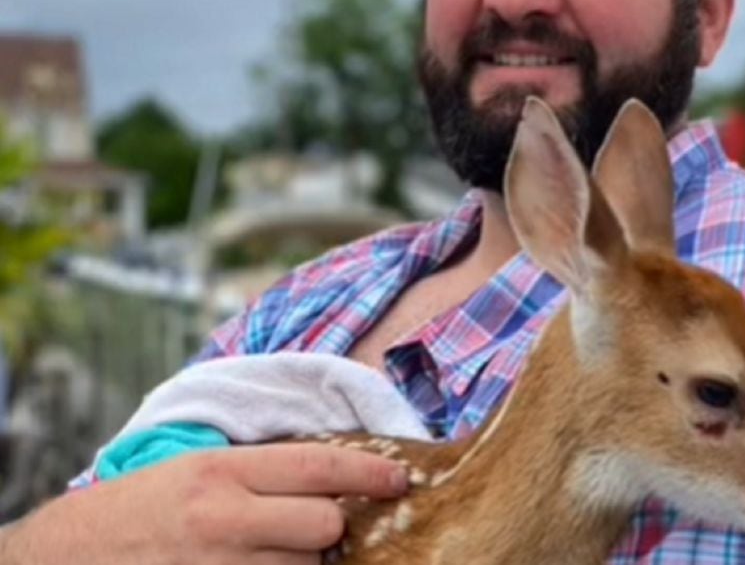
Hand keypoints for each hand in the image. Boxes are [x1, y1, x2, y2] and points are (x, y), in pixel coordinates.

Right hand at [0, 442, 407, 564]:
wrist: (69, 555)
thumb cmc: (145, 507)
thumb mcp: (200, 470)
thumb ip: (263, 474)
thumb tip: (335, 481)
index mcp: (222, 472)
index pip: (318, 466)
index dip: (368, 474)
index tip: (399, 480)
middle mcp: (223, 519)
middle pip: (323, 526)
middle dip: (330, 530)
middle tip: (318, 530)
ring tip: (270, 554)